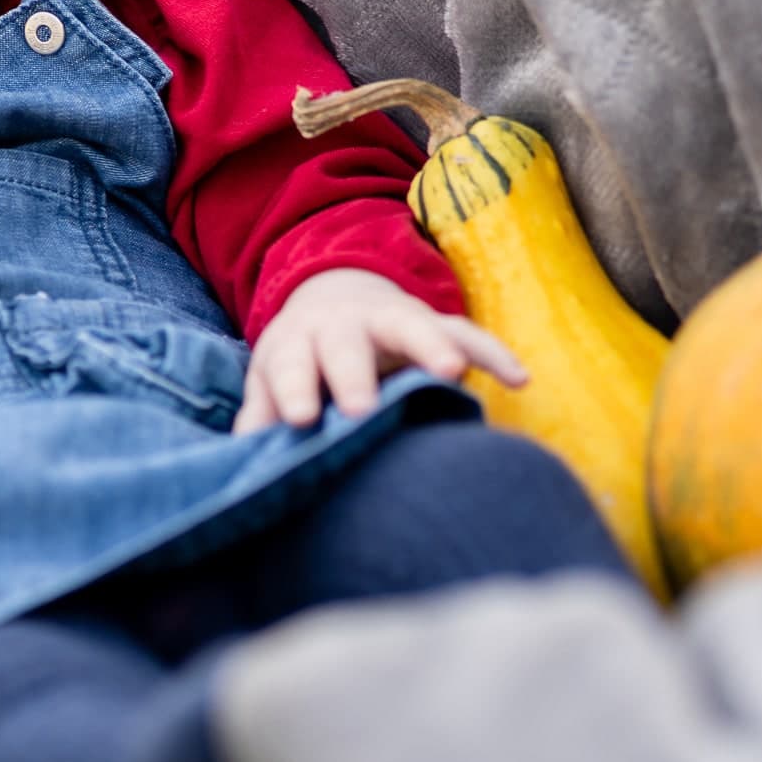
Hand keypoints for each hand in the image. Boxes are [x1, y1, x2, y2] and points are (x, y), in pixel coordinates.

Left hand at [233, 269, 525, 432]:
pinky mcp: (433, 323)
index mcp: (297, 343)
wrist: (332, 297)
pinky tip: (519, 379)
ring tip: (449, 373)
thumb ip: (260, 418)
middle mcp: (343, 326)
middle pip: (346, 345)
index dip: (294, 389)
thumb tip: (242, 463)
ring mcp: (392, 321)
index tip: (297, 417)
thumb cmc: (300, 360)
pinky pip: (466, 333)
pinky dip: (491, 352)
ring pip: (412, 327)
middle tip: (360, 409)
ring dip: (430, 347)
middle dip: (353, 373)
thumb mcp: (271, 381)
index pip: (291, 365)